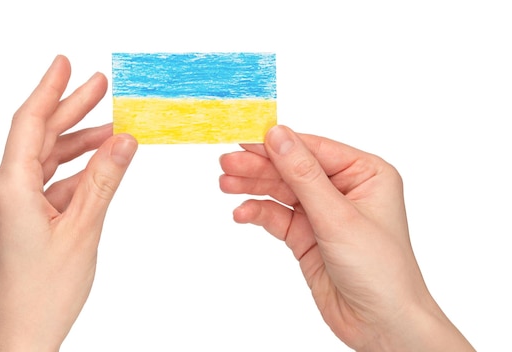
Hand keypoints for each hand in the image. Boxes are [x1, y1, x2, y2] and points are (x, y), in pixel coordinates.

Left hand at [0, 55, 136, 351]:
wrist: (19, 338)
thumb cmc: (43, 294)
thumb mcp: (83, 230)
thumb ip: (104, 180)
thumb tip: (125, 140)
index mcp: (10, 188)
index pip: (30, 123)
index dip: (51, 89)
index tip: (67, 65)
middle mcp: (2, 192)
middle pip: (39, 138)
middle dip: (72, 111)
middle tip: (101, 87)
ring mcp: (8, 207)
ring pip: (46, 162)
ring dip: (78, 145)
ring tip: (113, 128)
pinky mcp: (17, 221)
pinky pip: (47, 186)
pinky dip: (74, 174)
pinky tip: (99, 168)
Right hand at [219, 125, 473, 350]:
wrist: (381, 324)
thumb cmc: (380, 270)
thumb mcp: (337, 216)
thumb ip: (303, 175)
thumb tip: (278, 136)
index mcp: (365, 173)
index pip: (314, 149)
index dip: (278, 144)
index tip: (246, 139)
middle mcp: (344, 189)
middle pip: (293, 169)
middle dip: (259, 167)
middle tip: (227, 163)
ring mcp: (323, 213)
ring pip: (281, 191)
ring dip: (253, 188)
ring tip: (225, 184)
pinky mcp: (307, 236)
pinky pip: (277, 217)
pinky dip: (259, 214)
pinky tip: (242, 213)